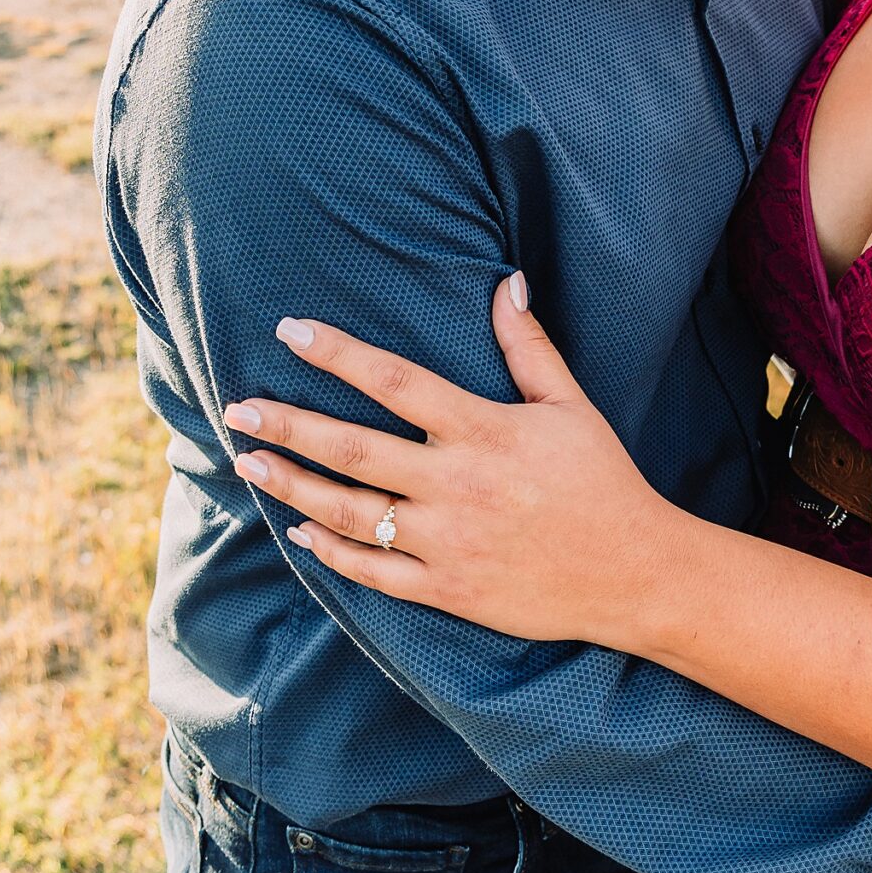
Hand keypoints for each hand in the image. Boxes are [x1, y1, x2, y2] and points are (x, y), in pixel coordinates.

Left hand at [222, 280, 682, 642]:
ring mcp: (446, 542)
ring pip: (348, 512)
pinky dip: (330, 551)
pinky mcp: (447, 589)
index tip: (291, 330)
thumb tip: (506, 283)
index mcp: (485, 431)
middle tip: (237, 406)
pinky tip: (299, 530)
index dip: (339, 354)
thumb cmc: (602, 480)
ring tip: (247, 460)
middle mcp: (457, 485)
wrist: (634, 573)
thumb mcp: (571, 405)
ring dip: (291, 485)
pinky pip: (373, 571)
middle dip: (288, 424)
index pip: (396, 382)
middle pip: (352, 449)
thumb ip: (529, 347)